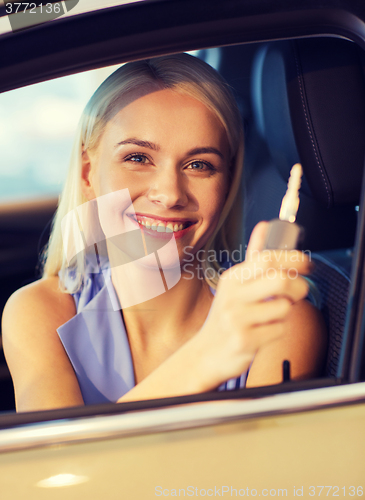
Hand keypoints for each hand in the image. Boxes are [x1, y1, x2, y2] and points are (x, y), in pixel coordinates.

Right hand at [195, 221, 311, 388]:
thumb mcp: (235, 285)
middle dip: (298, 285)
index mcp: (232, 278)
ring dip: (286, 312)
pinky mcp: (245, 341)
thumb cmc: (226, 316)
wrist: (205, 353)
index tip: (306, 262)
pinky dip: (278, 330)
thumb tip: (264, 225)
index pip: (266, 259)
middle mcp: (232, 296)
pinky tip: (264, 331)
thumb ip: (253, 257)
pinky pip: (279, 330)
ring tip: (273, 314)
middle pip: (280, 280)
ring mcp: (237, 319)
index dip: (292, 258)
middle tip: (299, 291)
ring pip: (283, 307)